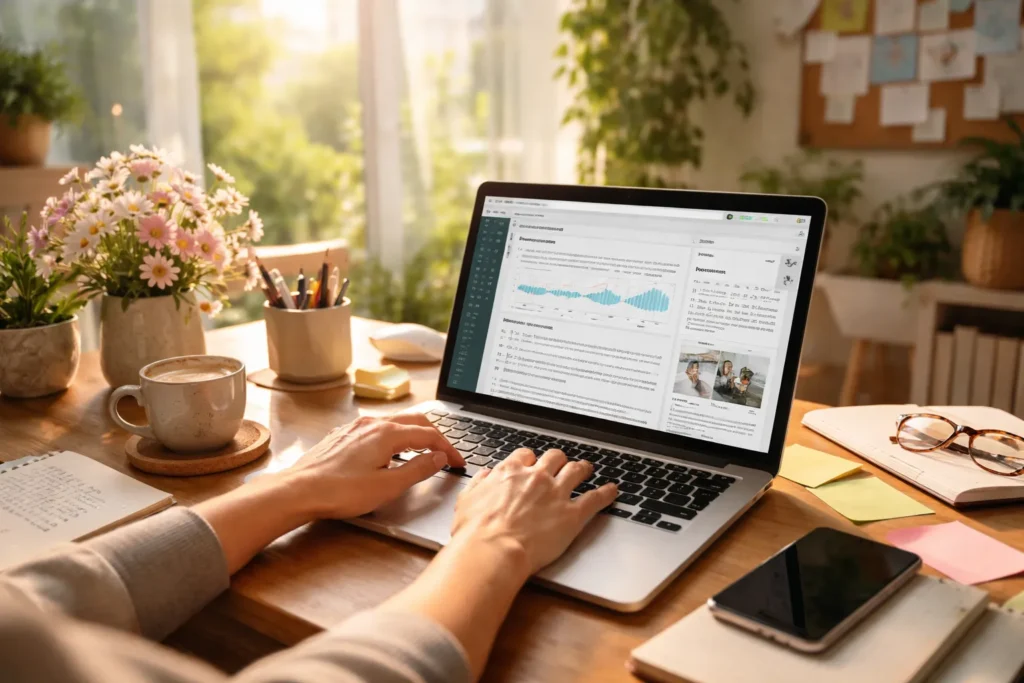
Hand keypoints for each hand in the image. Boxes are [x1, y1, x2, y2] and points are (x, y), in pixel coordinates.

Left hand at [288, 414, 464, 519]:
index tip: (458, 462)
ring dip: (415, 434)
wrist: (298, 490)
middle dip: (435, 436)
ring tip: (424, 451)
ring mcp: (356, 427)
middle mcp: (372, 424)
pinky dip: (394, 436)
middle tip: (447, 454)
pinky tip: (390, 452)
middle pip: (415, 421)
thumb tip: (438, 457)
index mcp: (387, 434)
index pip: (429, 435)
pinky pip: (377, 428)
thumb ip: (417, 469)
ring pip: (395, 423)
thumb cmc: (339, 491)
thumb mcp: (387, 486)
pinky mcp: (344, 435)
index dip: (448, 448)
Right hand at [450, 448, 617, 575]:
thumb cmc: (476, 531)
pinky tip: (612, 491)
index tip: (533, 463)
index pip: (525, 455)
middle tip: (562, 463)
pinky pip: (595, 498)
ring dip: (583, 468)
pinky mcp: (572, 514)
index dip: (531, 459)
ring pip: (576, 471)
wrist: (492, 549)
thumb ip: (479, 484)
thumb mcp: (467, 500)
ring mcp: (556, 494)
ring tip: (588, 468)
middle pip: (554, 457)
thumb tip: (485, 476)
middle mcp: (536, 478)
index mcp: (510, 472)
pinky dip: (606, 493)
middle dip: (559, 459)